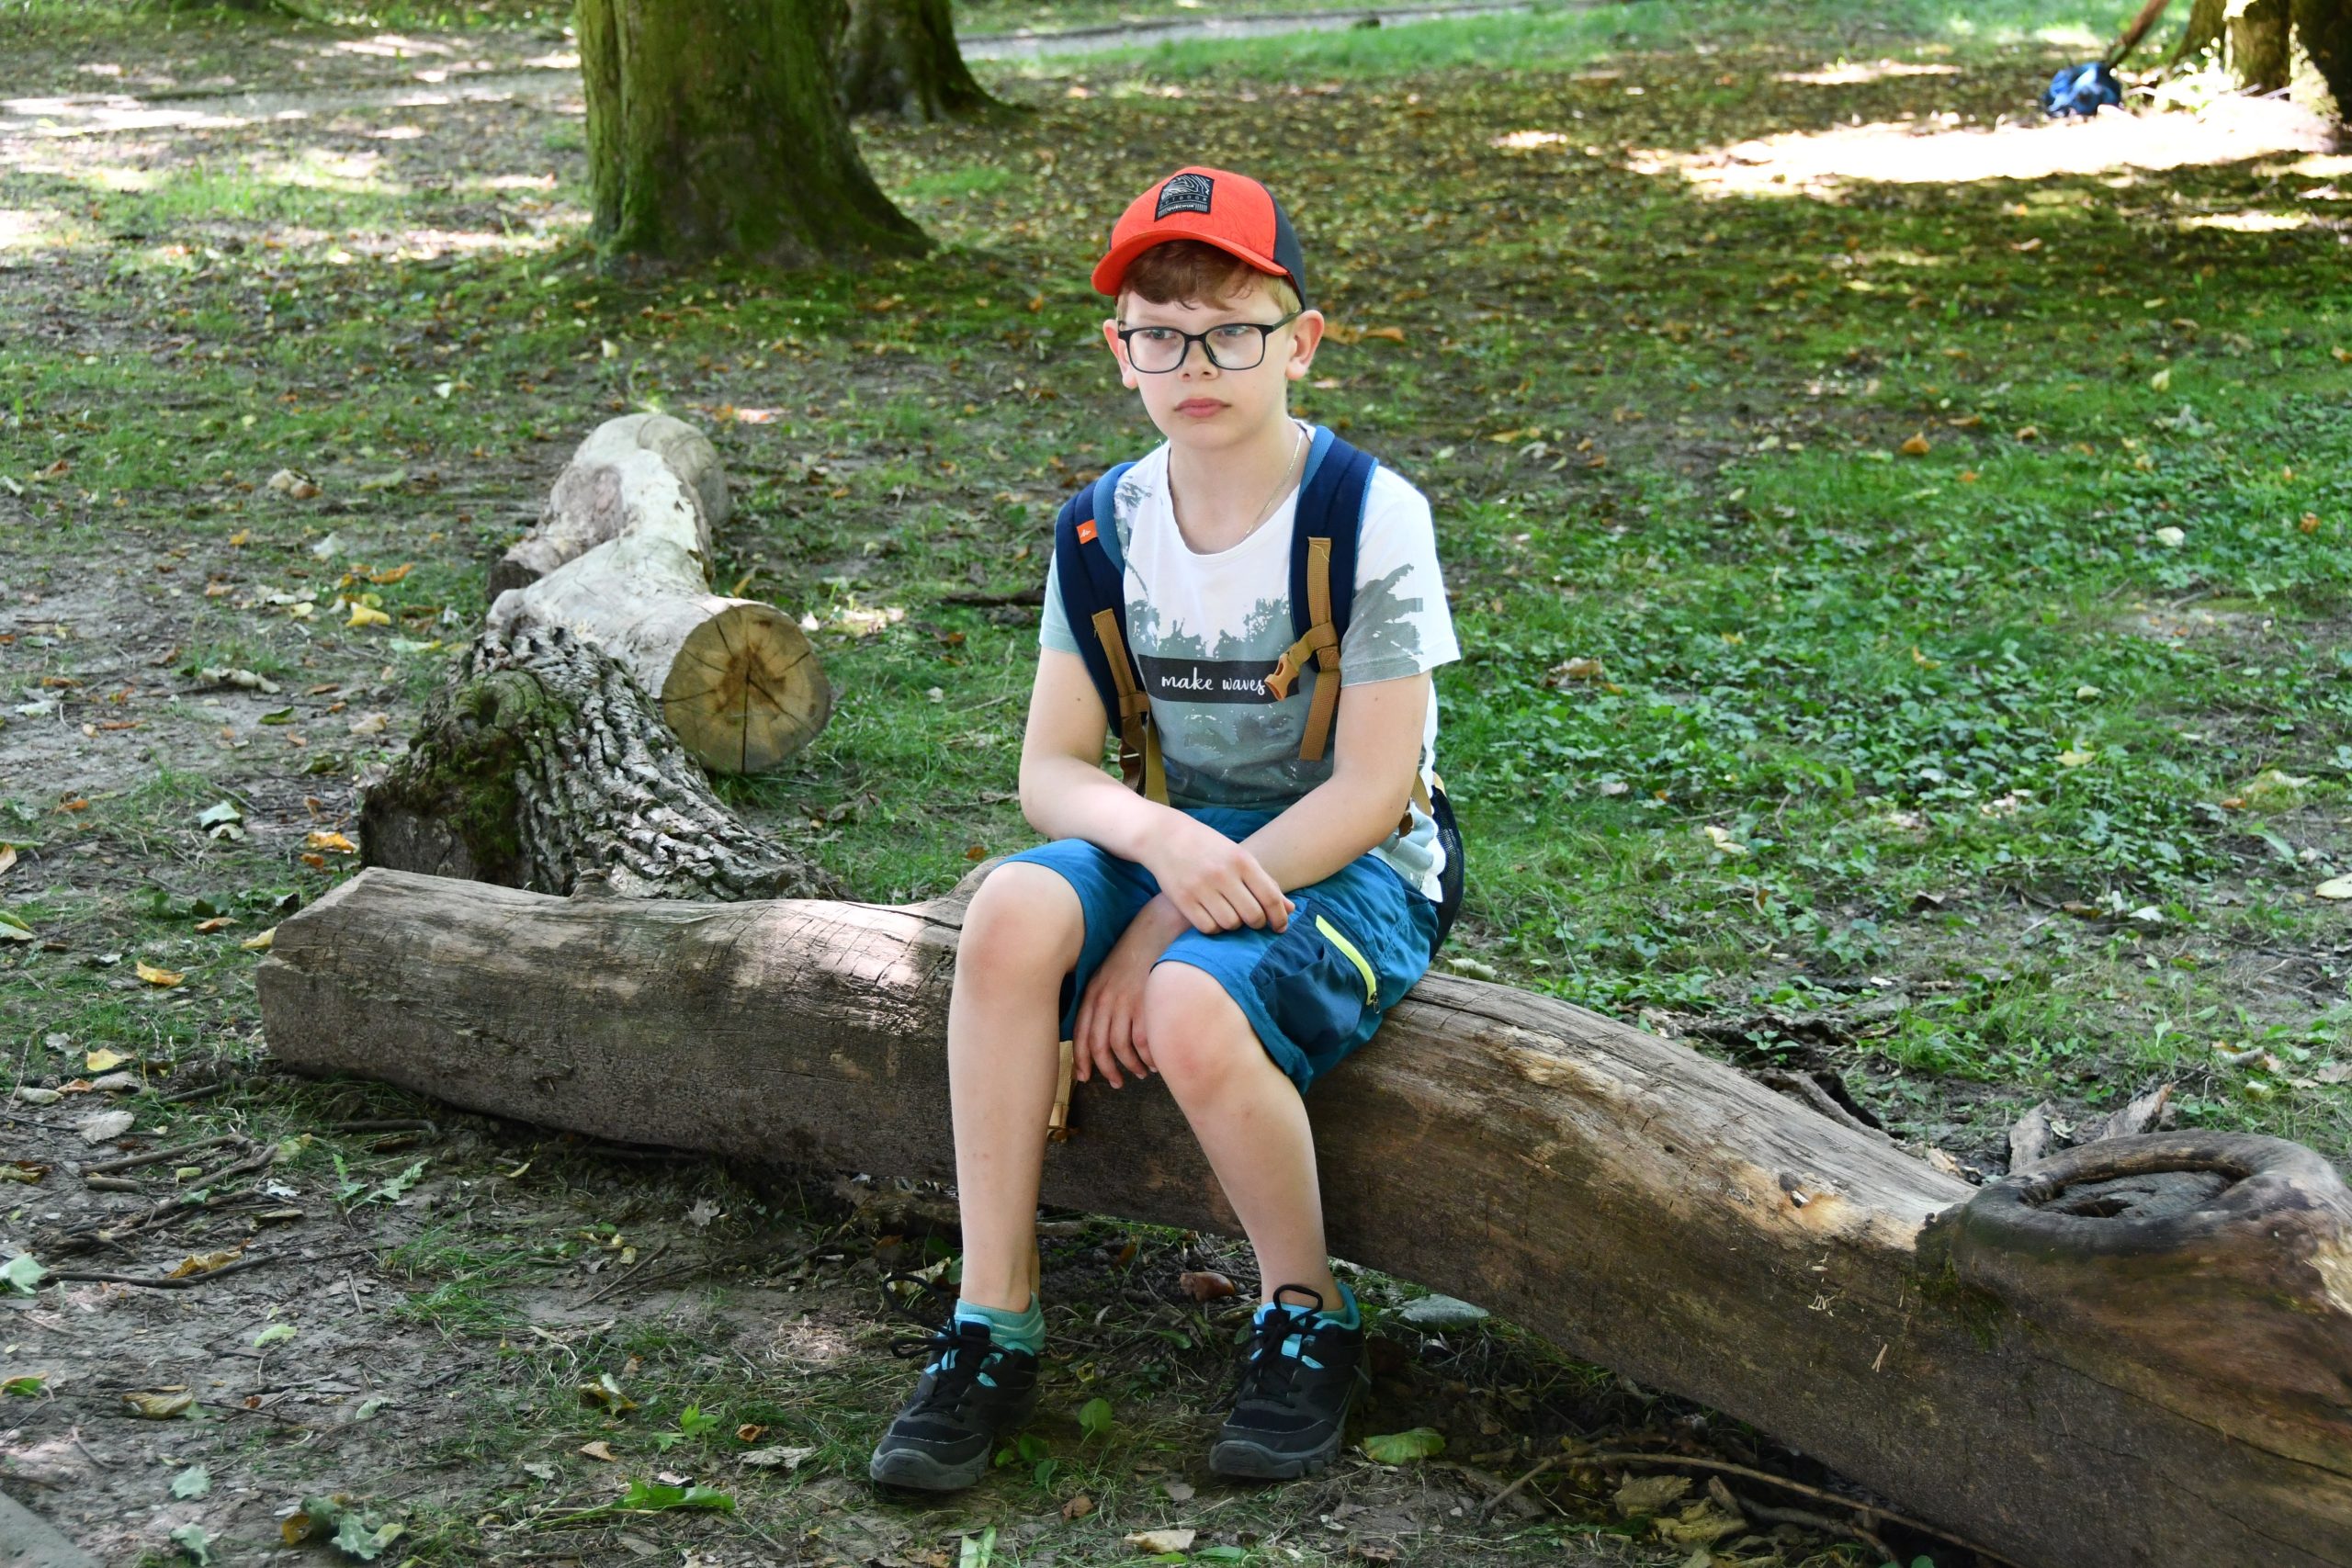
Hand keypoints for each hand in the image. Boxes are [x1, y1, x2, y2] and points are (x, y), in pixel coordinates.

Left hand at [1072, 898, 1184, 1089]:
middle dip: (1107, 1069)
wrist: (1157, 930)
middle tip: (1116, 1082)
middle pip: (1100, 1046)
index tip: (1085, 1076)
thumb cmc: (1133, 953)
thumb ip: (1099, 999)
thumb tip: (1096, 1029)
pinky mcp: (1147, 1004)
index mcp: (1093, 993)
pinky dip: (1148, 1056)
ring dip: (1130, 1066)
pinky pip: (1144, 1042)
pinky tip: (1154, 1061)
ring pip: (1122, 1048)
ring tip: (1140, 1073)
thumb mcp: (1106, 973)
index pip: (1081, 1034)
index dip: (1081, 1060)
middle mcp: (1106, 999)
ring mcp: (1127, 1002)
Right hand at [1144, 816, 1294, 935]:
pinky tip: (1212, 916)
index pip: (1270, 897)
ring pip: (1230, 924)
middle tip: (1252, 920)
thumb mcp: (1239, 856)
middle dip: (1257, 923)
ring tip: (1229, 913)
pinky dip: (1214, 927)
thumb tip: (1290, 909)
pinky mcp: (1183, 900)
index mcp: (1241, 860)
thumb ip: (1265, 883)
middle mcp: (1222, 874)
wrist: (1164, 837)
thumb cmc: (1208, 847)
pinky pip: (1208, 928)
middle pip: (1252, 916)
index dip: (1279, 917)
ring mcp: (1201, 888)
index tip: (1280, 927)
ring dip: (1234, 925)